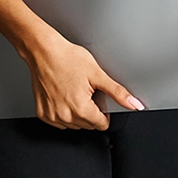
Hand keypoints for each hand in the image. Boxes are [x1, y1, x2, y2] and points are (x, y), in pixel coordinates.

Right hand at [25, 31, 144, 129]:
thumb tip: (135, 105)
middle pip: (88, 125)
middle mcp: (65, 116)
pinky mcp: (43, 113)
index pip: (102, 125)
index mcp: (81, 109)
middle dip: (92, 111)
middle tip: (87, 91)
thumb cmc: (68, 59)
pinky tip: (64, 95)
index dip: (105, 112)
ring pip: (74, 125)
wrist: (44, 52)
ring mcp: (52, 117)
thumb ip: (118, 92)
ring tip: (75, 91)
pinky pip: (59, 121)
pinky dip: (64, 112)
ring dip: (78, 113)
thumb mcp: (98, 74)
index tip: (100, 99)